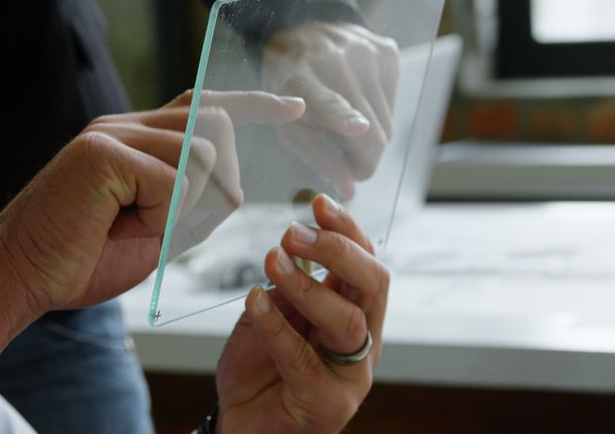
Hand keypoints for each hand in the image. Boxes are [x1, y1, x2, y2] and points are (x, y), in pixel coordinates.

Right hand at [0, 90, 303, 358]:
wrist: (20, 277)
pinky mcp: (102, 152)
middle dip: (217, 184)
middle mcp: (126, 124)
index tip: (296, 108)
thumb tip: (234, 187)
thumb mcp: (156, 230)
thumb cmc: (83, 259)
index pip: (206, 104)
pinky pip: (173, 181)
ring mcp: (112, 132)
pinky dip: (159, 217)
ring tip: (130, 226)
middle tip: (169, 225)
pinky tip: (118, 226)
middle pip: (217, 126)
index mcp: (137, 137)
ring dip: (181, 208)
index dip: (254, 104)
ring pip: (200, 155)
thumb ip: (192, 201)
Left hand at [215, 194, 388, 432]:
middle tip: (294, 231)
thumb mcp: (276, 315)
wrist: (242, 428)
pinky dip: (275, 325)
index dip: (348, 230)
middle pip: (373, 285)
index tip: (318, 202)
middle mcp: (365, 344)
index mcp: (358, 316)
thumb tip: (295, 243)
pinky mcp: (327, 405)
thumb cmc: (261, 371)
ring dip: (307, 285)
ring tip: (271, 260)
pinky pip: (303, 358)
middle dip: (337, 250)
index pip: (367, 265)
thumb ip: (291, 286)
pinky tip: (254, 301)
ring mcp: (351, 377)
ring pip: (346, 321)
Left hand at [263, 22, 399, 198]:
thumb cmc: (291, 86)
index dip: (345, 118)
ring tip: (347, 124)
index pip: (328, 102)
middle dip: (365, 160)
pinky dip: (378, 113)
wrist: (304, 27)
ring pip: (387, 124)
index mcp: (301, 79)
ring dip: (370, 137)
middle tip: (351, 164)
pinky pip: (393, 105)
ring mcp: (366, 53)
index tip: (359, 128)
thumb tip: (351, 190)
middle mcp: (336, 61)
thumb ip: (317, 157)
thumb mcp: (288, 124)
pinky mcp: (387, 51)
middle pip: (370, 130)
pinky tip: (358, 99)